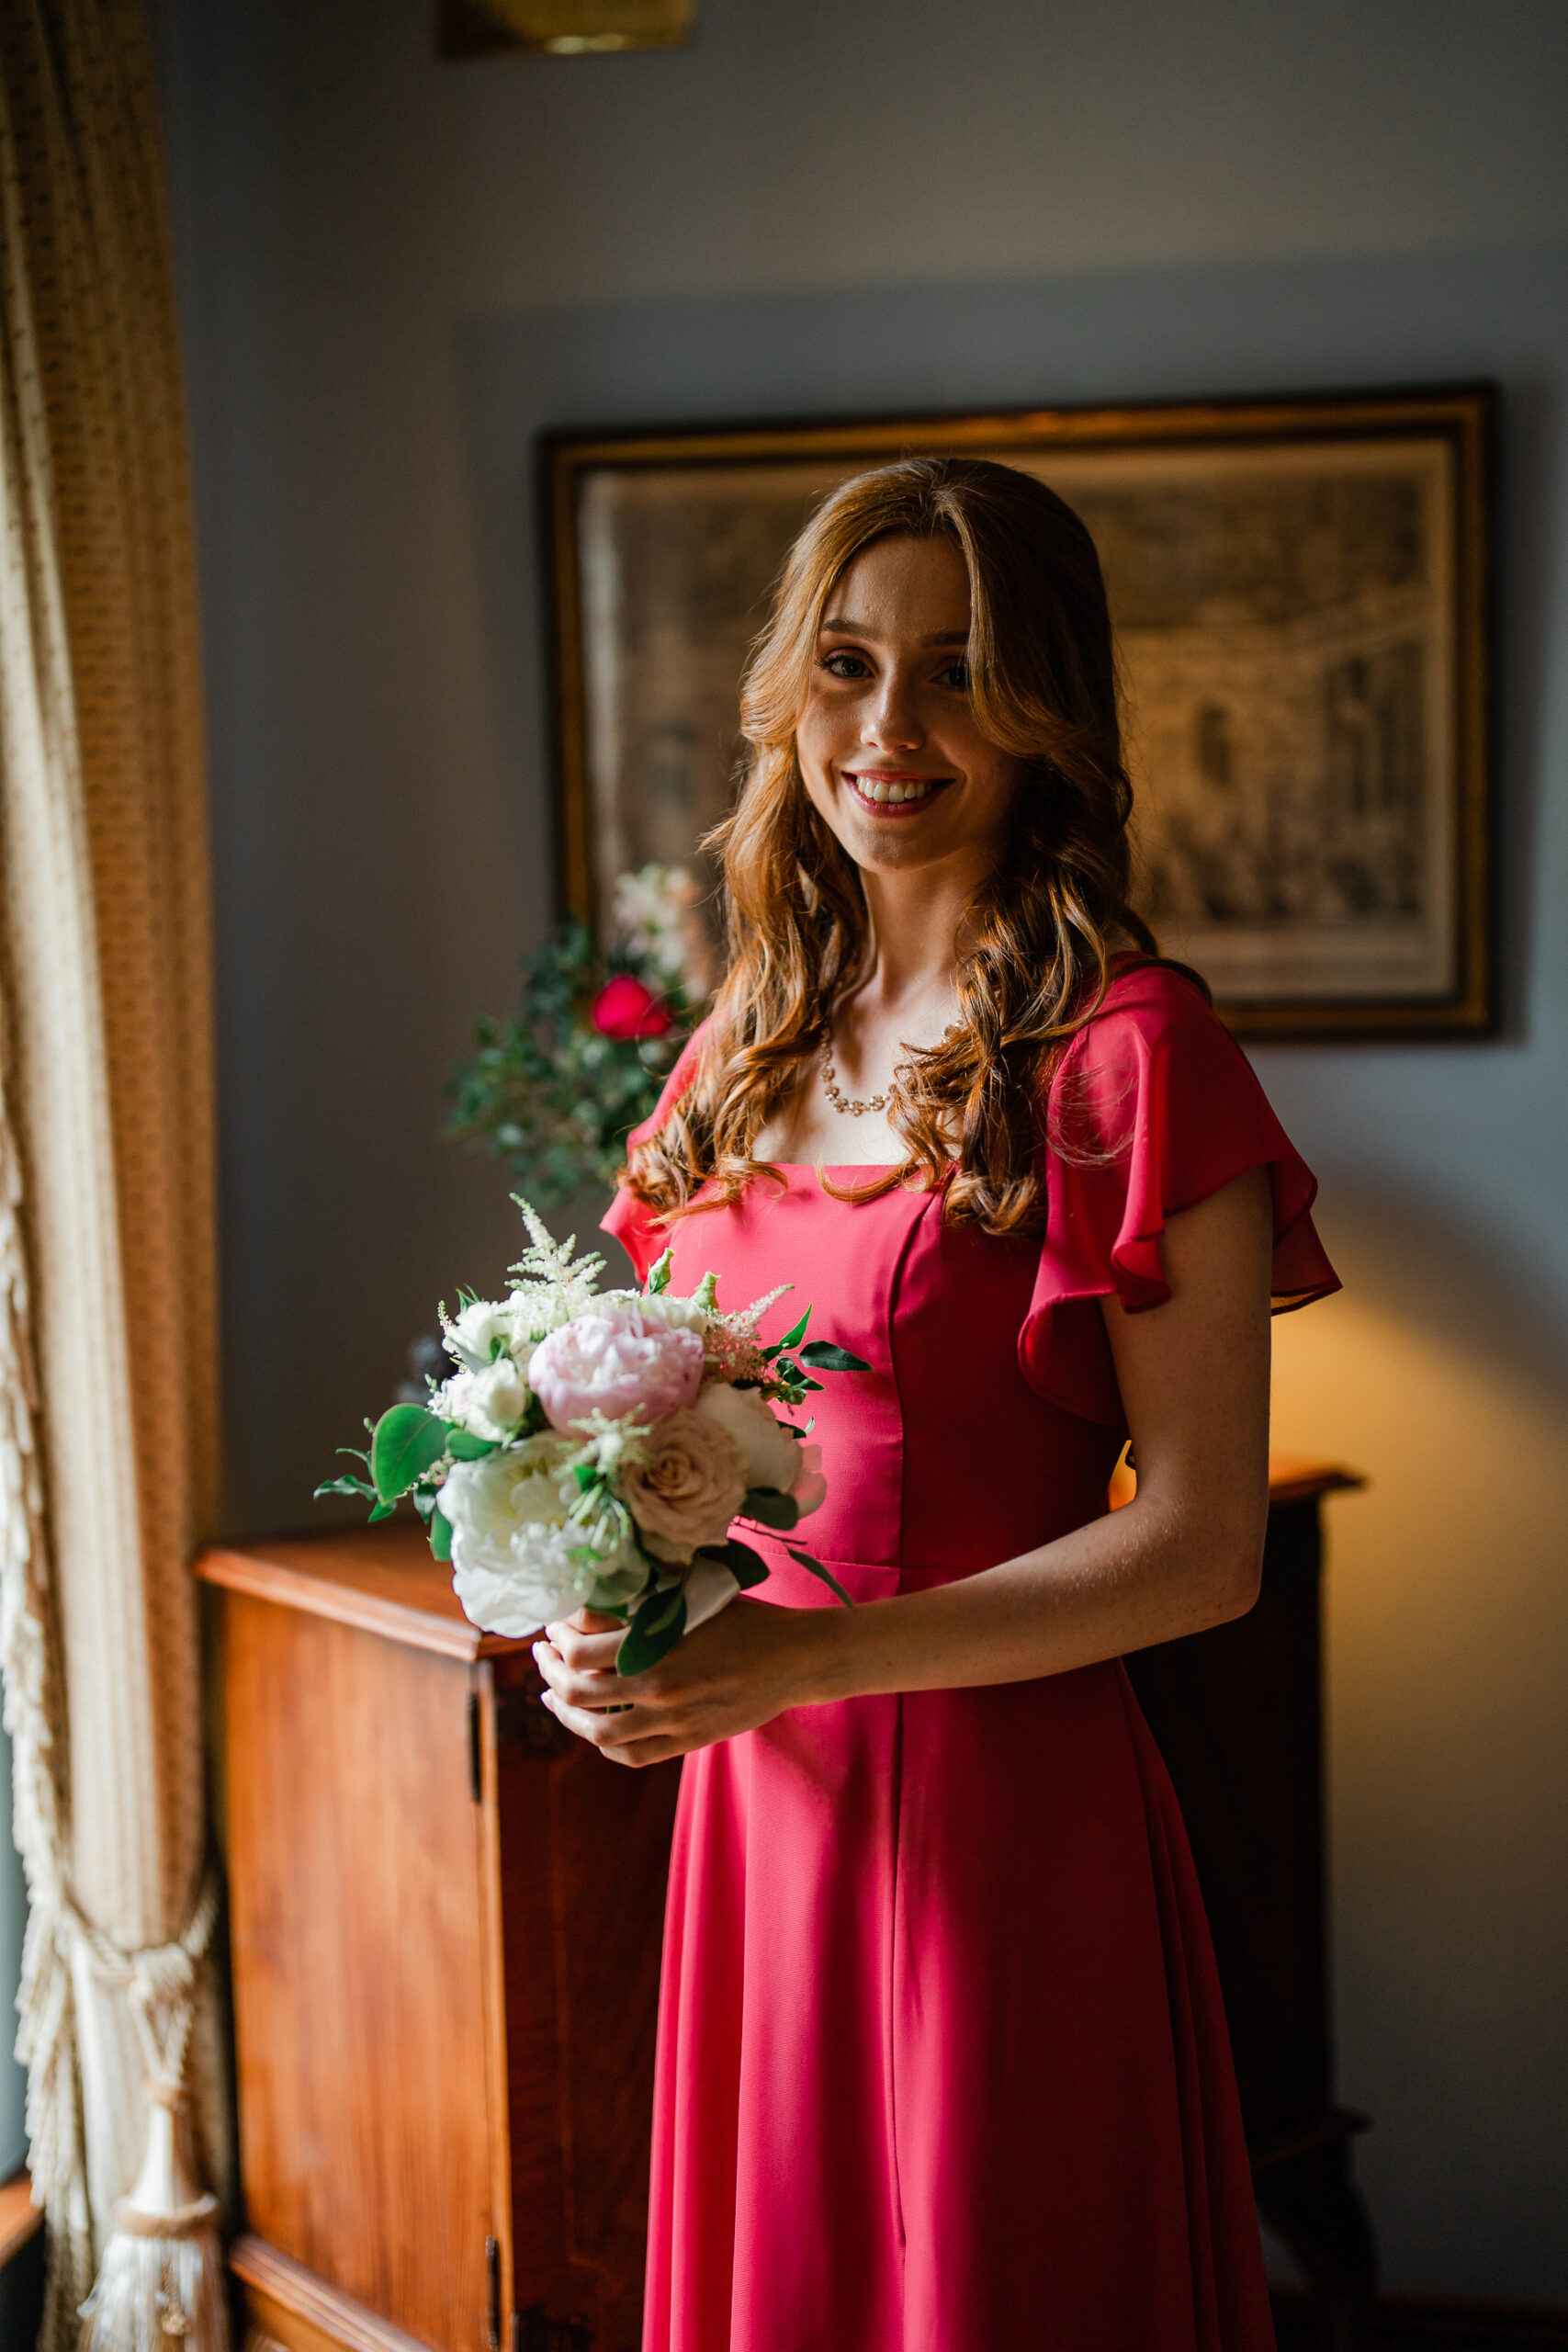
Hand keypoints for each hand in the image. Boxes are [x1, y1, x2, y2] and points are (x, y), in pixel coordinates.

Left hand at [532, 1597, 818, 1767]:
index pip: (581, 1650)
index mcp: (658, 1644)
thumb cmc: (744, 1618)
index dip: (558, 1637)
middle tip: (543, 1656)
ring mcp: (673, 1720)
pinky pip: (631, 1754)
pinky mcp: (687, 1742)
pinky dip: (603, 1744)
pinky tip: (592, 1726)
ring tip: (554, 1696)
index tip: (553, 1626)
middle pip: (579, 1691)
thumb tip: (590, 1602)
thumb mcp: (692, 1598)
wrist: (793, 1659)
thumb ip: (643, 1604)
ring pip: (598, 1731)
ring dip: (567, 1713)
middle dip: (551, 1672)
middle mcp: (660, 1687)